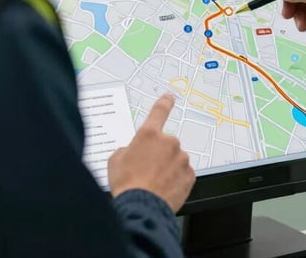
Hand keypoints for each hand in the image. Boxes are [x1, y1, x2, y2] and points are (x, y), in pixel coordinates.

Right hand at [108, 93, 195, 210]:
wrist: (141, 209)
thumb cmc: (126, 185)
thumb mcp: (115, 161)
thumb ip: (127, 149)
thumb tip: (131, 151)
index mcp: (149, 134)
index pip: (159, 111)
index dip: (165, 103)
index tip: (170, 97)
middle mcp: (168, 142)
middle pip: (166, 144)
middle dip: (159, 155)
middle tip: (146, 171)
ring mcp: (181, 158)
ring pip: (175, 160)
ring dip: (168, 168)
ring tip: (154, 184)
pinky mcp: (189, 175)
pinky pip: (183, 174)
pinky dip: (176, 180)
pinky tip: (164, 189)